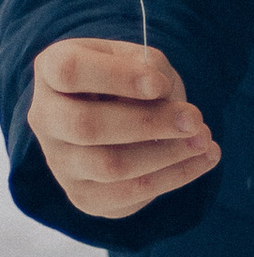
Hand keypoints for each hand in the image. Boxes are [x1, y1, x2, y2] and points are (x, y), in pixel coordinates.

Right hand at [30, 38, 218, 218]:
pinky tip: (202, 160)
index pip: (69, 71)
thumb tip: (163, 98)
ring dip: (167, 154)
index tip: (159, 84)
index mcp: (51, 71)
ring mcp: (60, 161)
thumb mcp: (140, 60)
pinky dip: (174, 177)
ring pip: (110, 166)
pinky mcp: (84, 196)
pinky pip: (129, 194)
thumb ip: (150, 68)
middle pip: (86, 126)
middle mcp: (45, 117)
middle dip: (149, 123)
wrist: (123, 117)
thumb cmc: (131, 81)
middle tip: (195, 119)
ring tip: (205, 140)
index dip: (117, 77)